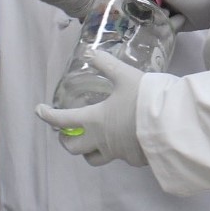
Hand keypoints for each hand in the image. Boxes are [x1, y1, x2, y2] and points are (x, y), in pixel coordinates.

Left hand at [36, 50, 146, 166]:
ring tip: (90, 139)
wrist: (170, 124)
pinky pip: (117, 156)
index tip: (39, 111)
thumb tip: (89, 52)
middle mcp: (101, 140)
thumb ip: (106, 64)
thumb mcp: (124, 75)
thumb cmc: (143, 99)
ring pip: (93, 158)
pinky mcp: (132, 158)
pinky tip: (122, 137)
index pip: (64, 120)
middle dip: (66, 140)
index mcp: (95, 120)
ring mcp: (117, 152)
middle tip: (66, 131)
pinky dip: (114, 148)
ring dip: (87, 150)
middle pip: (73, 148)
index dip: (49, 115)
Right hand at [116, 0, 209, 30]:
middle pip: (132, 13)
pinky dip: (167, 30)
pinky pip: (160, 33)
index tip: (111, 18)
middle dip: (138, 19)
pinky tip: (178, 24)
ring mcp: (161, 14)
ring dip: (156, 25)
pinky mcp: (171, 26)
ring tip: (170, 19)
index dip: (115, 5)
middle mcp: (151, 0)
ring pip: (146, 26)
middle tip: (144, 22)